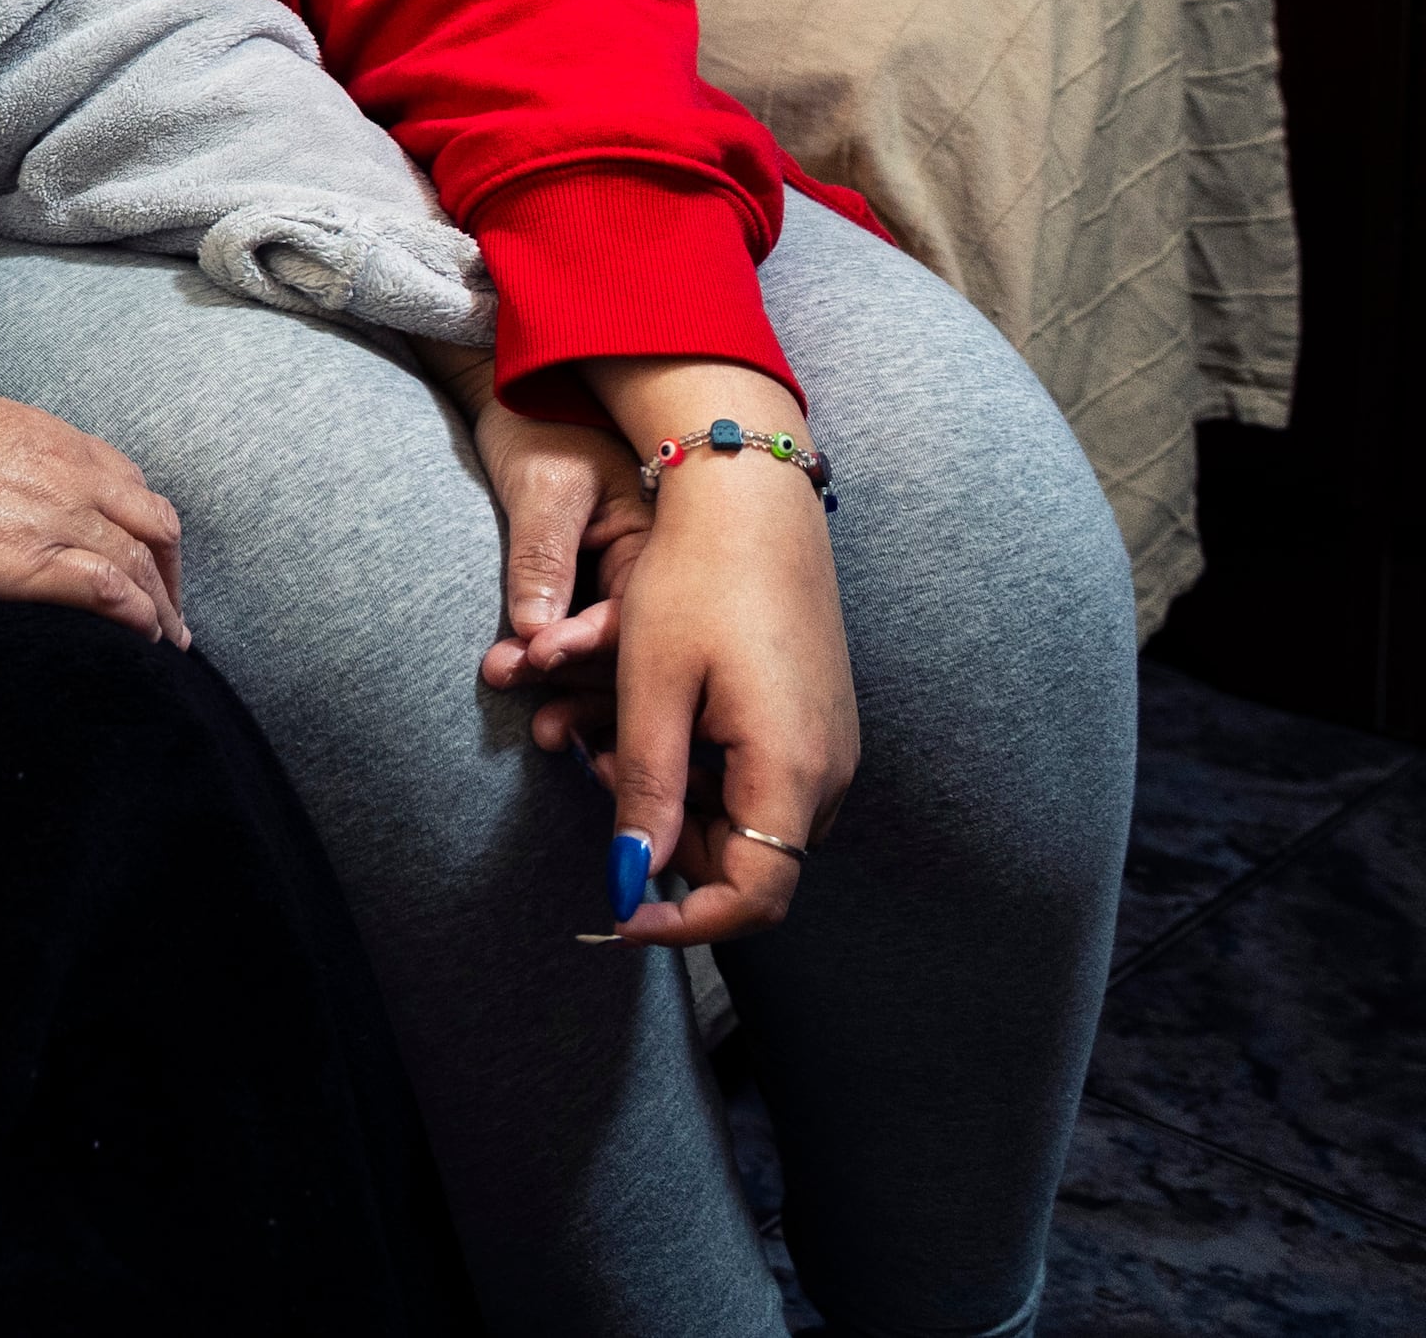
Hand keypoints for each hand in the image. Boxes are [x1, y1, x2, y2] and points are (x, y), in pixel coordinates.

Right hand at [0, 372, 189, 649]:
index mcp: (44, 434)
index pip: (124, 476)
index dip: (142, 518)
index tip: (145, 546)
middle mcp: (63, 471)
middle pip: (150, 519)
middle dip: (169, 564)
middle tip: (171, 601)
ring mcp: (51, 517)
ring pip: (140, 559)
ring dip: (165, 601)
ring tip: (170, 637)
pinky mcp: (28, 565)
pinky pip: (110, 591)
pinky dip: (139, 615)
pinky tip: (146, 637)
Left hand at [414, 345, 650, 699]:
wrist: (520, 401)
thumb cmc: (542, 426)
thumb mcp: (544, 485)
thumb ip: (542, 556)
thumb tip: (535, 632)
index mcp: (663, 542)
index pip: (636, 614)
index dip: (586, 643)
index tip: (535, 655)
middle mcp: (656, 575)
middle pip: (626, 650)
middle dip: (566, 672)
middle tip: (501, 674)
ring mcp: (628, 589)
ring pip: (607, 659)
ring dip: (560, 683)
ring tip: (504, 688)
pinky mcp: (599, 597)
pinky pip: (589, 648)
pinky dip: (560, 673)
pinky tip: (535, 708)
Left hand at [538, 357, 854, 946]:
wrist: (752, 499)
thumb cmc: (697, 581)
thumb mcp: (652, 688)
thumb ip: (645, 791)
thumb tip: (632, 882)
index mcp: (793, 770)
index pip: (753, 900)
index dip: (683, 925)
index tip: (618, 916)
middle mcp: (828, 773)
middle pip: (746, 864)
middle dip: (662, 842)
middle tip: (595, 773)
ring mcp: (829, 748)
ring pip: (744, 821)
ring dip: (672, 801)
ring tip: (607, 735)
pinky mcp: (816, 723)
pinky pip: (756, 780)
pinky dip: (697, 770)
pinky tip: (652, 719)